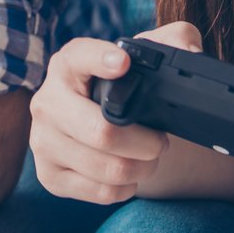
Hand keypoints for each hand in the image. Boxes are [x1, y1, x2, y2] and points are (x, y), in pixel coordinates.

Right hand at [29, 22, 200, 203]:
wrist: (95, 129)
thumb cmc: (124, 89)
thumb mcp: (147, 58)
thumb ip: (174, 41)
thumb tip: (190, 55)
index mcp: (68, 64)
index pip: (80, 57)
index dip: (101, 59)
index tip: (124, 64)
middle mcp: (47, 101)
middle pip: (102, 132)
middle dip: (146, 142)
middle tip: (159, 141)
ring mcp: (43, 141)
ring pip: (108, 168)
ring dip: (141, 168)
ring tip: (147, 158)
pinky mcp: (49, 176)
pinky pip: (100, 192)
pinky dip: (126, 188)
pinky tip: (128, 175)